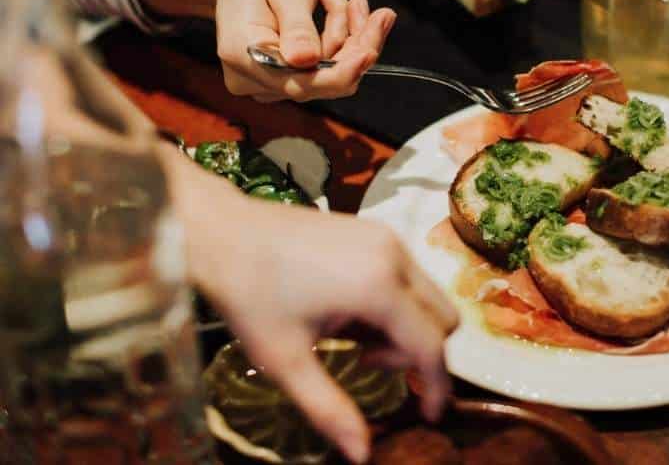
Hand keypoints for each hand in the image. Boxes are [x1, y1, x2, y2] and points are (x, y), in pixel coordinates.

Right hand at [132, 0, 395, 101]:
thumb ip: (296, 25)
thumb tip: (306, 61)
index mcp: (243, 54)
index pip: (299, 83)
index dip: (340, 73)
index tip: (370, 51)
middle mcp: (251, 78)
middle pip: (320, 82)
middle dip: (357, 48)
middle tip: (382, 14)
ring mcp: (266, 83)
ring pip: (328, 75)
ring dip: (350, 38)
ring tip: (352, 0)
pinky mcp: (283, 78)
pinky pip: (324, 69)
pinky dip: (340, 40)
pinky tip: (339, 8)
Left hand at [174, 161, 457, 463]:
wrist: (223, 232)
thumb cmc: (250, 297)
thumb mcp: (285, 361)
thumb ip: (329, 409)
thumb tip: (361, 454)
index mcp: (378, 287)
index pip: (431, 345)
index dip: (437, 386)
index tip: (428, 415)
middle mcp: (394, 256)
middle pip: (442, 318)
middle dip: (416, 352)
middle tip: (365, 362)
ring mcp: (387, 237)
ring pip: (426, 295)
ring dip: (403, 326)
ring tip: (350, 334)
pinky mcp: (375, 230)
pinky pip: (407, 274)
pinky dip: (393, 301)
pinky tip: (348, 307)